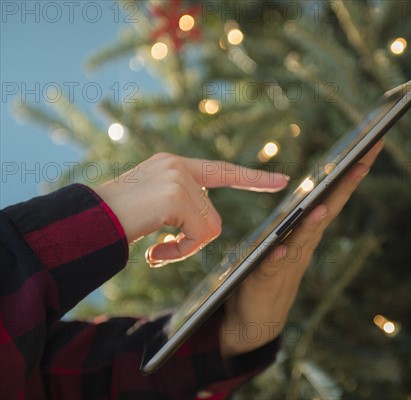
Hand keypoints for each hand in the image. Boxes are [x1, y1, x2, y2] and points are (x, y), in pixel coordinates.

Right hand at [95, 153, 288, 266]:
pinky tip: (154, 252)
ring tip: (155, 250)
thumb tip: (204, 231)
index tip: (283, 180)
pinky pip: (199, 235)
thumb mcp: (152, 209)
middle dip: (193, 239)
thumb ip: (180, 210)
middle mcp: (178, 165)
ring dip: (184, 247)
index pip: (222, 171)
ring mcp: (177, 177)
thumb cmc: (113, 221)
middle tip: (163, 249)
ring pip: (208, 227)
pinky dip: (180, 251)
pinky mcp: (176, 195)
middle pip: (213, 215)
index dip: (252, 178)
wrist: (83, 221)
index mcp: (173, 166)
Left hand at [220, 140, 383, 357]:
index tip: (367, 147)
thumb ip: (294, 224)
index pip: (330, 197)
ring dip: (313, 223)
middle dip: (344, 186)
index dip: (347, 174)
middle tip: (363, 160)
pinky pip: (272, 268)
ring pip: (303, 238)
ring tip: (323, 206)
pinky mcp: (265, 281)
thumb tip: (311, 196)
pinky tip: (280, 251)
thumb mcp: (283, 242)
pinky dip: (277, 259)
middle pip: (327, 210)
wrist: (255, 320)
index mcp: (306, 231)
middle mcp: (302, 244)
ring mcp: (287, 263)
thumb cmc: (269, 275)